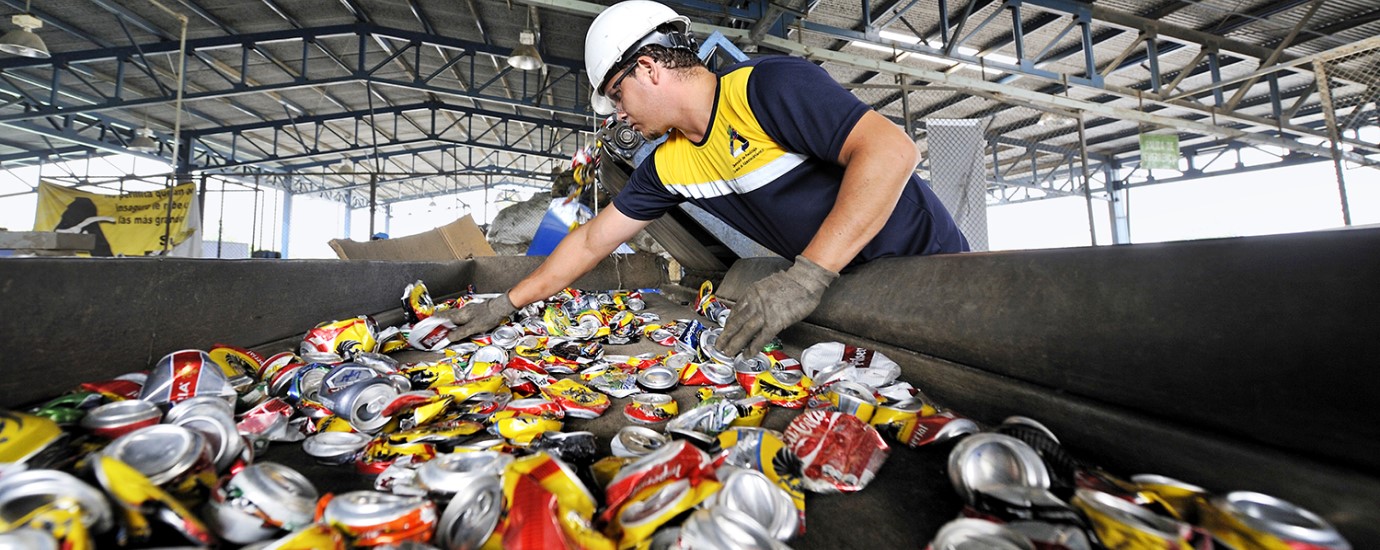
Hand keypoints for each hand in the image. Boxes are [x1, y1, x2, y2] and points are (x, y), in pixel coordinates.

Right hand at [439, 293, 517, 340]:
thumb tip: (449, 337)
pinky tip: (460, 325)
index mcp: (460, 314)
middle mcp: (463, 311)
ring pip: (455, 316)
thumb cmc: (488, 316)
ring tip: (445, 327)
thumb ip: (461, 333)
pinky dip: (457, 321)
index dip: (435, 320)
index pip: (444, 317)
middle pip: (448, 316)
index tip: (428, 322)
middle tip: (435, 326)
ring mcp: (468, 310)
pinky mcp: (474, 311)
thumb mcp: (473, 328)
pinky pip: (462, 317)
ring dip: (449, 321)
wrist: (500, 308)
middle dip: (441, 321)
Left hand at [719, 256, 838, 356]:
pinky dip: (753, 347)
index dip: (728, 323)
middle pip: (735, 322)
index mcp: (752, 293)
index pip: (735, 311)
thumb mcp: (767, 285)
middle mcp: (754, 303)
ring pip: (744, 332)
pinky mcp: (775, 322)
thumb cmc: (791, 282)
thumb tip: (755, 308)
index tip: (725, 331)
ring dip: (735, 344)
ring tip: (728, 352)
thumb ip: (759, 297)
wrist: (805, 280)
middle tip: (718, 346)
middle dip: (725, 336)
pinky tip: (748, 354)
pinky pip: (761, 338)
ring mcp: (764, 313)